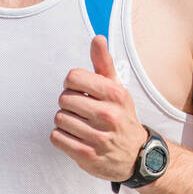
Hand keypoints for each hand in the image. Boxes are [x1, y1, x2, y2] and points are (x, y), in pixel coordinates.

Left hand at [51, 35, 145, 182]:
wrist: (136, 155)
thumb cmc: (121, 116)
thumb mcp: (117, 88)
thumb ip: (104, 63)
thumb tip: (97, 38)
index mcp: (115, 94)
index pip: (73, 77)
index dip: (72, 83)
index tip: (80, 91)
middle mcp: (108, 114)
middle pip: (63, 98)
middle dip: (69, 104)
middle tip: (82, 111)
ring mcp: (98, 136)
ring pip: (59, 118)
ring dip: (65, 122)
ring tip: (80, 125)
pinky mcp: (87, 155)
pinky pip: (56, 137)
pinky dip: (61, 137)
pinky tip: (75, 137)